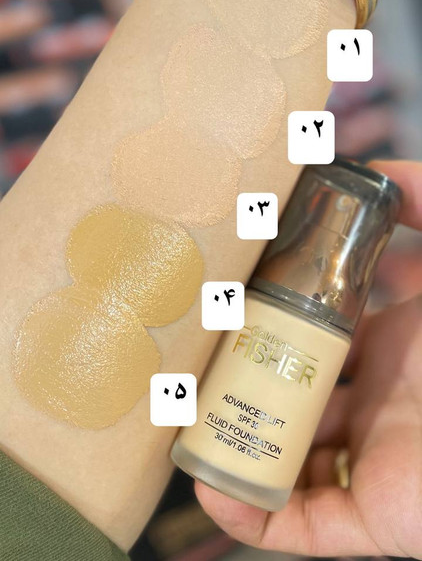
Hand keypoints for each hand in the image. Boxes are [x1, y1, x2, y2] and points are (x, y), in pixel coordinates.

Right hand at [196, 160, 421, 557]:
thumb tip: (371, 167)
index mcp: (390, 347)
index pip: (316, 339)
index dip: (269, 326)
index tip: (226, 309)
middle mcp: (376, 404)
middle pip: (290, 398)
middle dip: (239, 383)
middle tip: (191, 364)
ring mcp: (372, 461)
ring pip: (285, 463)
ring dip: (232, 448)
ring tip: (182, 422)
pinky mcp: (376, 516)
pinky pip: (299, 527)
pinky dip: (247, 514)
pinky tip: (208, 481)